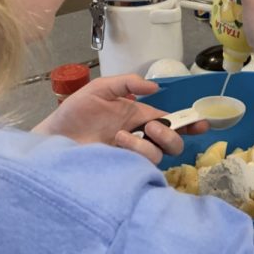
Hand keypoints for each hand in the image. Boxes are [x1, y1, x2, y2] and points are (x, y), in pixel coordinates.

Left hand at [32, 74, 209, 163]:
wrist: (52, 138)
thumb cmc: (74, 113)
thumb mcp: (101, 89)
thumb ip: (128, 84)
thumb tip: (155, 88)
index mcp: (138, 117)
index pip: (171, 120)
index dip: (189, 122)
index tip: (201, 123)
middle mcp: (140, 137)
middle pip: (173, 142)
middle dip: (171, 134)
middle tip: (151, 127)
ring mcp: (132, 155)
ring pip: (159, 155)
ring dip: (145, 144)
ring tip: (119, 137)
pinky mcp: (123, 169)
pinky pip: (143, 167)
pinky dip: (136, 154)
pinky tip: (117, 147)